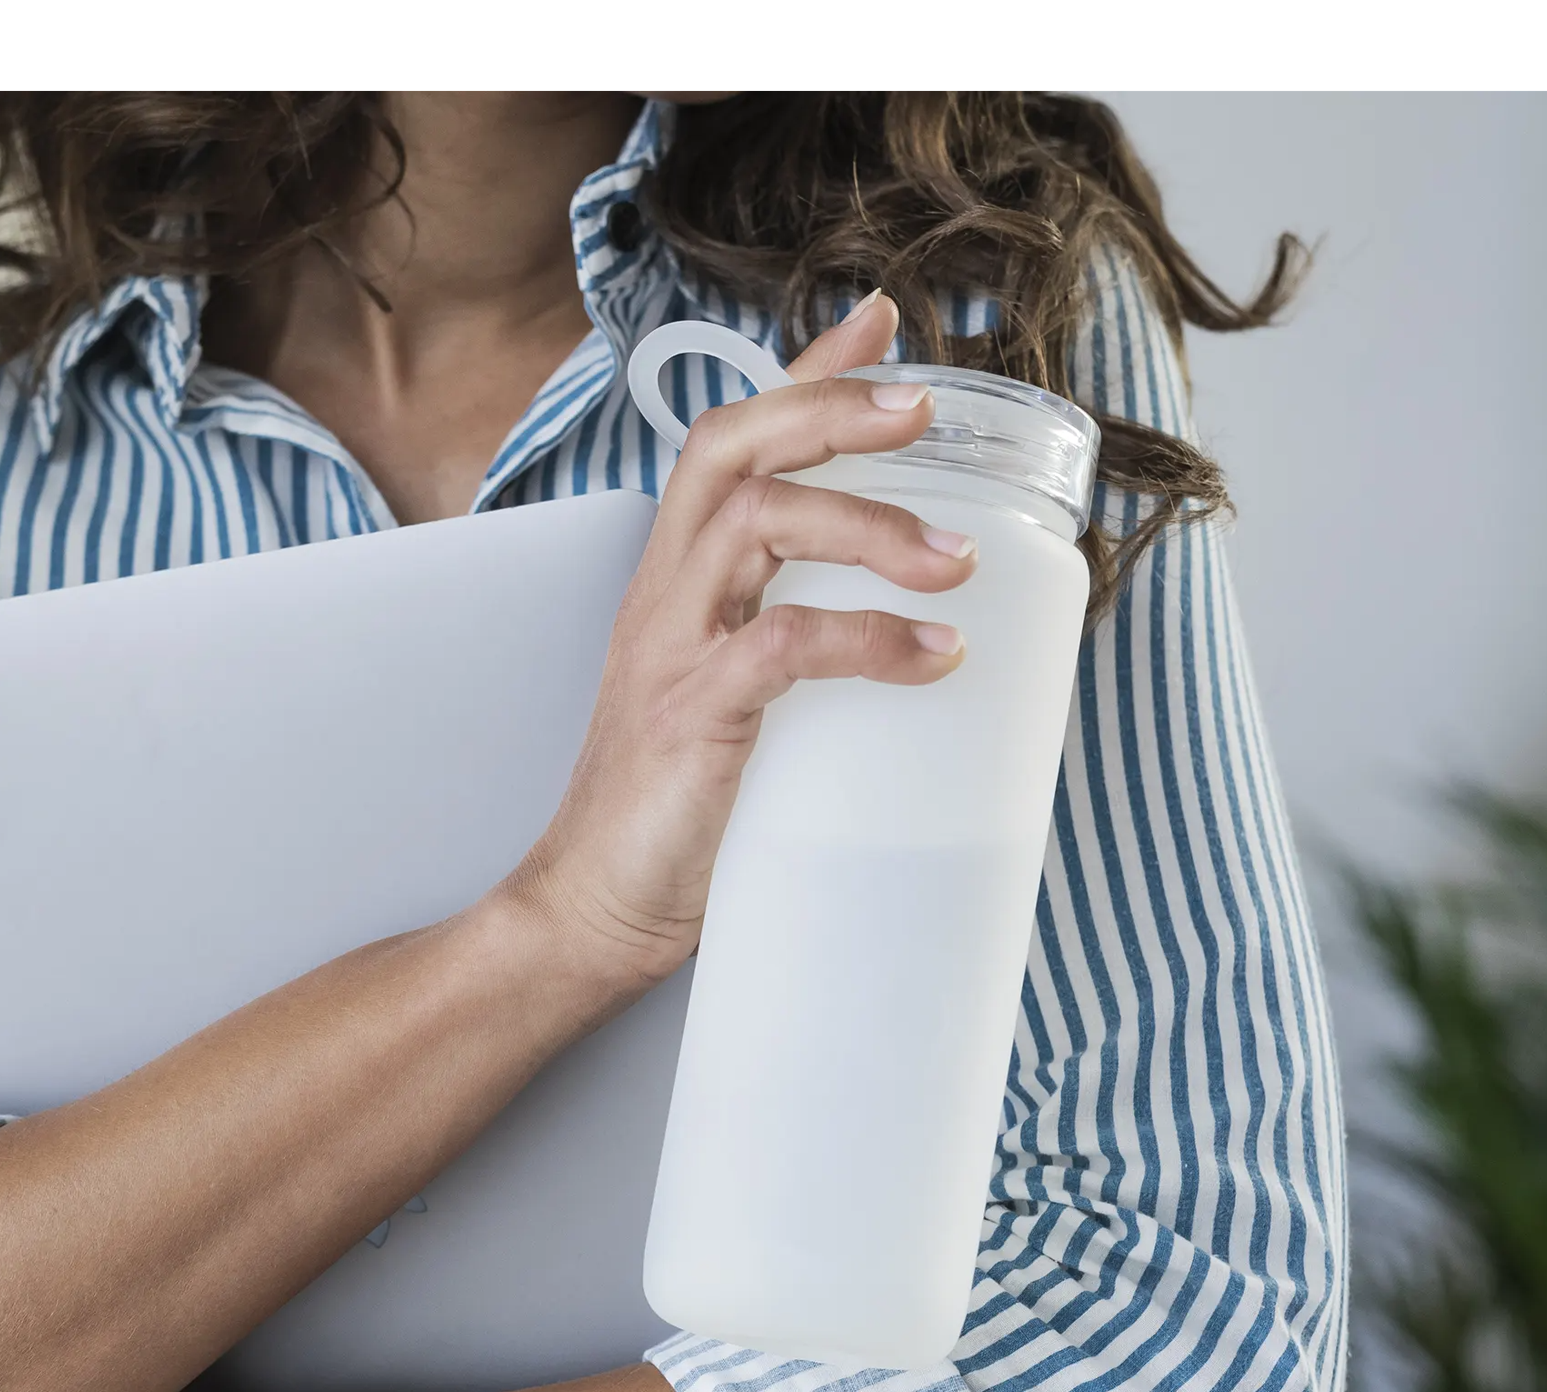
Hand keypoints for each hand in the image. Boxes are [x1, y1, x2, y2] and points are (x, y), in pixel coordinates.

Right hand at [502, 291, 976, 989]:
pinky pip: (784, 645)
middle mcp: (665, 595)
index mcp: (676, 583)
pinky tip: (936, 656)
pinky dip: (869, 640)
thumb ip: (791, 651)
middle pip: (733, 448)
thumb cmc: (669, 819)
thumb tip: (905, 636)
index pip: (731, 441)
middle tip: (928, 407)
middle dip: (832, 409)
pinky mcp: (693, 717)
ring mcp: (673, 651)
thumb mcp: (733, 705)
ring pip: (758, 523)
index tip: (882, 324)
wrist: (589, 913)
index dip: (807, 373)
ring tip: (957, 559)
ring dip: (869, 523)